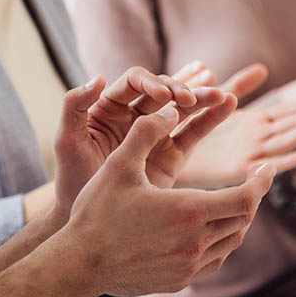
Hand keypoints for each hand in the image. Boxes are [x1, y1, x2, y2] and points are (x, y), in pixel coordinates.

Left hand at [52, 68, 226, 217]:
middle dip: (181, 90)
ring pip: (182, 109)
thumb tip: (97, 77)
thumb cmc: (71, 178)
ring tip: (223, 96)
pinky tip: (228, 104)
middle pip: (163, 91)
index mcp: (109, 106)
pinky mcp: (170, 155)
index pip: (134, 82)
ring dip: (202, 99)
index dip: (151, 84)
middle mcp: (133, 115)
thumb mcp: (67, 141)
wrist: (87, 219)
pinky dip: (210, 119)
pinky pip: (192, 133)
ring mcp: (154, 134)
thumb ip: (75, 107)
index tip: (163, 96)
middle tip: (193, 99)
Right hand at [67, 107, 275, 296]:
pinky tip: (210, 230)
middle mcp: (195, 243)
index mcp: (188, 211)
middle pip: (243, 220)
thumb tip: (172, 109)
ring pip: (231, 242)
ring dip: (238, 220)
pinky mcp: (179, 282)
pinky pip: (214, 261)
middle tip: (252, 181)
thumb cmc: (98, 212)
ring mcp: (188, 267)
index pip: (244, 198)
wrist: (80, 264)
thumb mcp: (119, 165)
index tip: (267, 167)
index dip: (261, 182)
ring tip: (233, 202)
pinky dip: (221, 243)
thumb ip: (147, 133)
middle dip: (251, 198)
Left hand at [175, 91, 295, 187]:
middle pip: (289, 124)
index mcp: (253, 123)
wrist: (167, 154)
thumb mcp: (218, 100)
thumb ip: (240, 85)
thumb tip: (263, 69)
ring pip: (280, 140)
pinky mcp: (237, 168)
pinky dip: (285, 161)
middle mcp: (255, 138)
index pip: (285, 111)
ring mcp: (248, 152)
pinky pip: (264, 164)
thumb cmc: (191, 128)